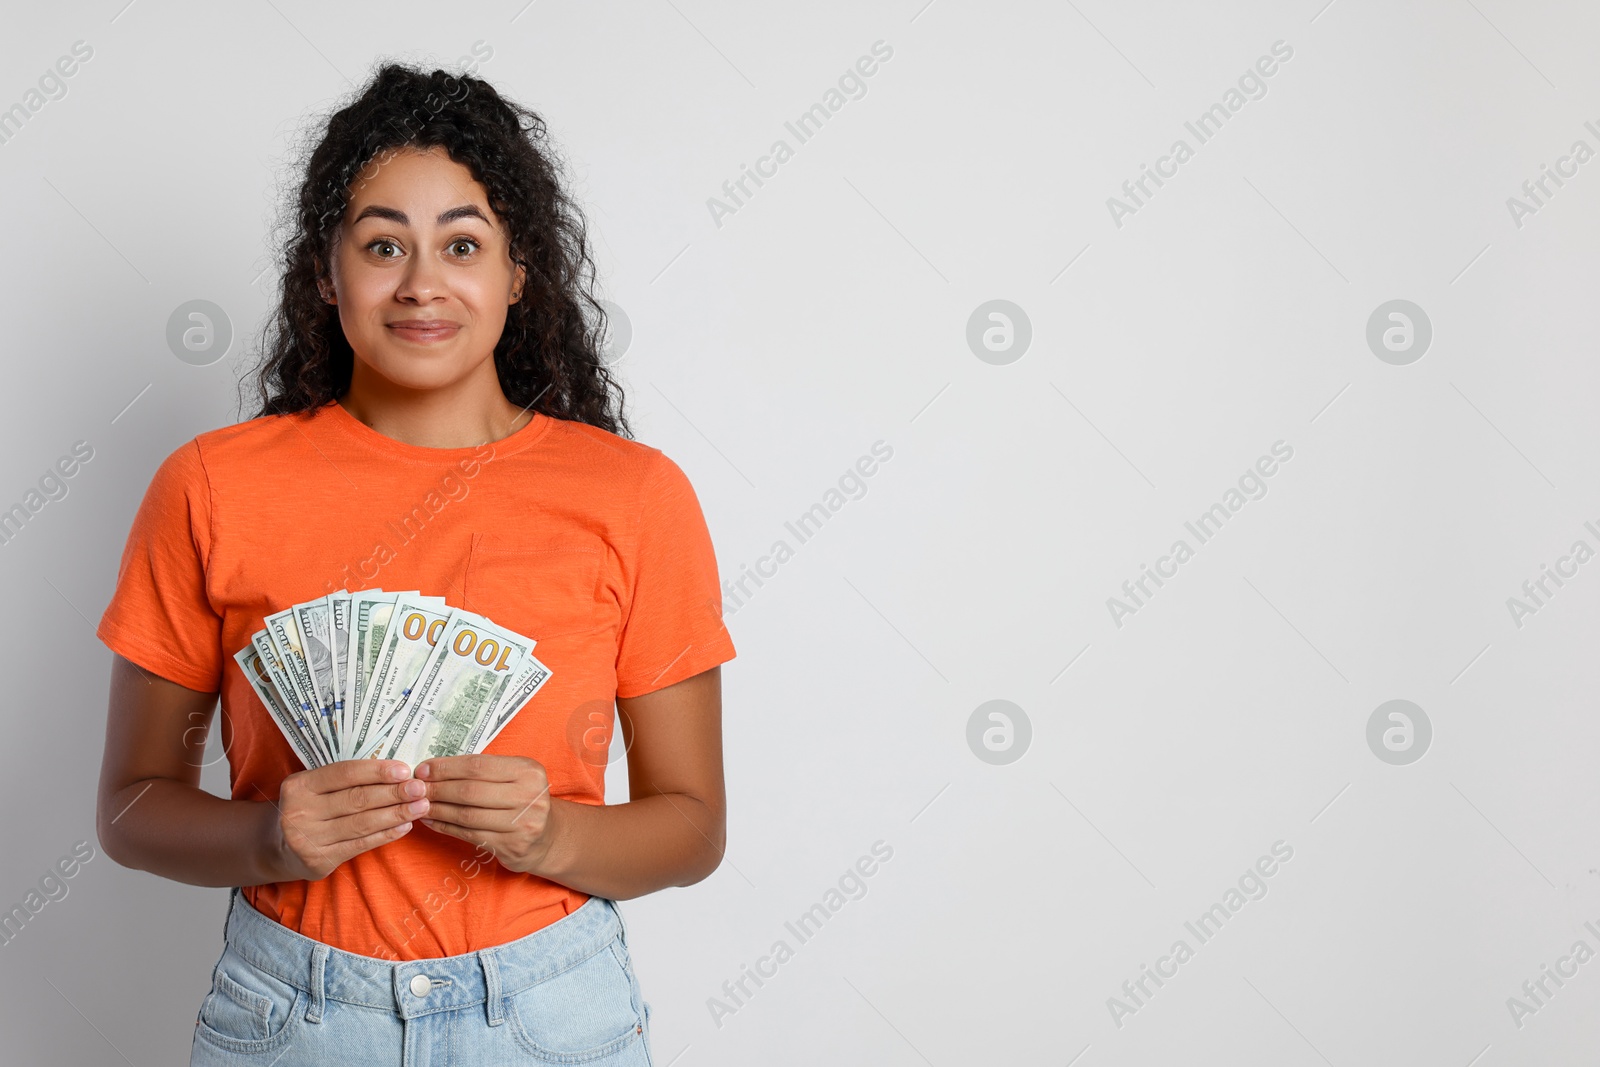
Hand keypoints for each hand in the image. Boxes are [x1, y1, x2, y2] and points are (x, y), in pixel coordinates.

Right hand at [272, 759, 427, 880]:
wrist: (280, 846)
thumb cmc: (310, 807)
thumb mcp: (316, 786)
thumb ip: (346, 779)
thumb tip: (397, 771)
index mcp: (299, 785)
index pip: (344, 773)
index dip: (377, 771)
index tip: (405, 770)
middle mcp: (299, 812)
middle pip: (356, 799)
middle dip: (393, 793)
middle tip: (420, 789)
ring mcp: (308, 839)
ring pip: (362, 823)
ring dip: (396, 814)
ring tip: (421, 807)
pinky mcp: (319, 860)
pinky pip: (360, 845)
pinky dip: (386, 835)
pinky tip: (405, 826)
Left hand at [414, 754, 555, 874]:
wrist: (547, 836)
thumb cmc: (521, 800)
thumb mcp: (514, 776)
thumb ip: (483, 770)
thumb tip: (434, 768)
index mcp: (528, 771)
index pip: (478, 765)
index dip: (446, 767)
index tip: (423, 769)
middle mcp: (529, 796)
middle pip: (470, 790)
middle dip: (437, 788)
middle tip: (415, 788)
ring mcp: (522, 823)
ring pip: (467, 815)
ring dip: (437, 809)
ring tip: (419, 805)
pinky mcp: (512, 846)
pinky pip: (469, 834)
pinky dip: (445, 827)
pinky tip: (431, 821)